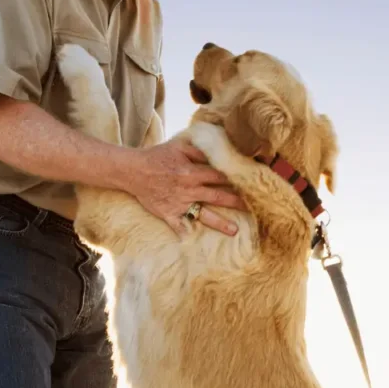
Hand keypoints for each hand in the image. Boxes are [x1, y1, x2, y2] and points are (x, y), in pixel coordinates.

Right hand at [125, 138, 247, 235]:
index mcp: (193, 172)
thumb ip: (199, 150)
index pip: (221, 176)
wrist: (133, 170)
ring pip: (204, 215)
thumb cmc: (158, 156)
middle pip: (218, 196)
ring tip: (235, 231)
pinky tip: (195, 240)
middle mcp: (189, 189)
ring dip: (220, 223)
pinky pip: (179, 226)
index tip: (252, 184)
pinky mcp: (168, 214)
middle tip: (255, 208)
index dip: (237, 179)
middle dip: (237, 202)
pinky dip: (186, 232)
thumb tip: (218, 150)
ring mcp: (179, 203)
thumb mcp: (179, 146)